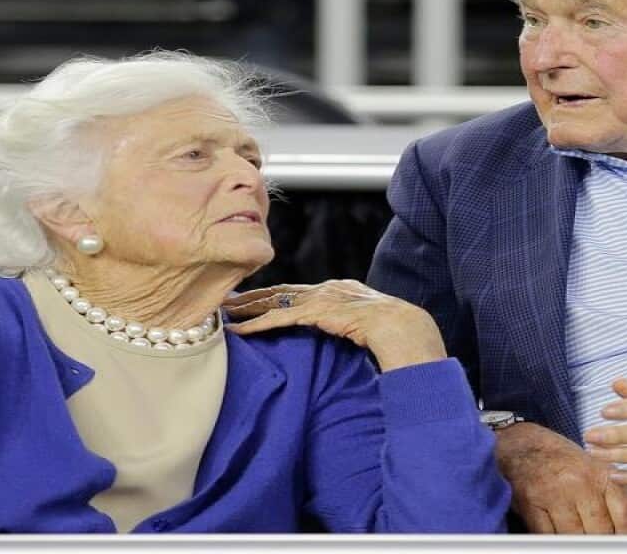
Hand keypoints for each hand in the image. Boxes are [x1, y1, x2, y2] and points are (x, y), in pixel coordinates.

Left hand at [224, 280, 445, 371]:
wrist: (404, 328)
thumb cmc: (394, 332)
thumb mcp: (367, 325)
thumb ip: (350, 326)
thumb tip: (347, 338)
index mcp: (339, 290)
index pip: (298, 291)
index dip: (273, 294)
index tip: (252, 298)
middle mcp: (327, 288)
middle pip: (279, 290)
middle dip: (250, 296)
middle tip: (225, 300)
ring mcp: (321, 298)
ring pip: (273, 301)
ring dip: (246, 308)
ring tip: (221, 313)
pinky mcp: (317, 312)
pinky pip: (279, 318)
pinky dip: (256, 325)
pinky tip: (238, 330)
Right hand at [496, 423, 626, 533]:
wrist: (524, 444)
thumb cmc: (563, 460)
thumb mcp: (595, 470)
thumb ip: (615, 499)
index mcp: (601, 474)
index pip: (625, 514)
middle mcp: (580, 483)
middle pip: (602, 531)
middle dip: (603, 542)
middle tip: (602, 542)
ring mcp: (554, 494)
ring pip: (576, 538)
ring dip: (579, 542)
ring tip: (580, 535)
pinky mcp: (531, 504)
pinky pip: (549, 537)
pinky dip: (556, 541)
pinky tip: (560, 534)